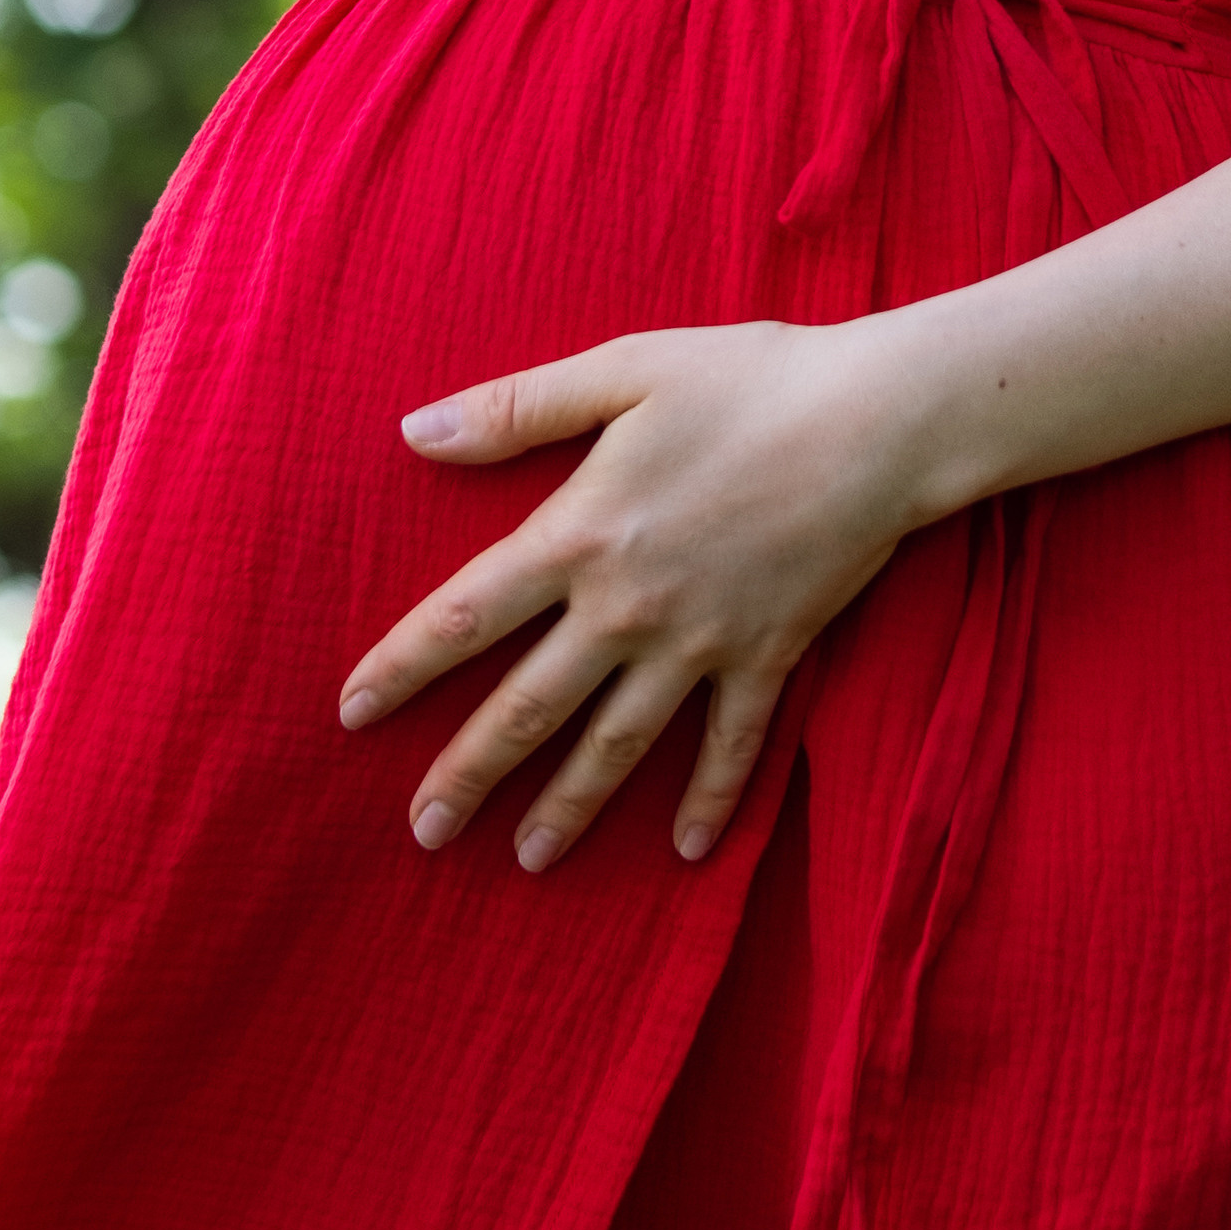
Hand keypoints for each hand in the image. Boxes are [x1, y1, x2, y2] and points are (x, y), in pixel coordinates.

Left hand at [337, 325, 916, 866]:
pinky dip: (708, 800)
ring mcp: (699, 642)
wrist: (880, 421)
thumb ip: (516, 409)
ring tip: (526, 859)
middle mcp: (627, 606)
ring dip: (568, 807)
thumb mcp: (624, 369)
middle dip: (469, 774)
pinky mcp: (767, 656)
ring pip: (617, 745)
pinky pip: (729, 745)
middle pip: (528, 706)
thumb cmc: (751, 379)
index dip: (402, 666)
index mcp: (581, 533)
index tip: (350, 714)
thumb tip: (414, 431)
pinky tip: (687, 852)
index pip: (465, 615)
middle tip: (423, 831)